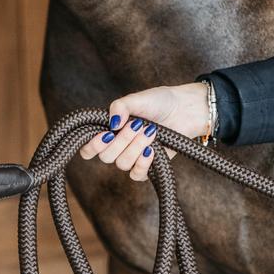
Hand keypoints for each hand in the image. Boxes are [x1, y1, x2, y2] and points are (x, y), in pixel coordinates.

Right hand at [79, 82, 209, 180]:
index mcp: (109, 130)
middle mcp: (118, 145)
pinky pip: (136, 174)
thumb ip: (120, 107)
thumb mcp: (137, 99)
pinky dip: (142, 164)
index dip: (91, 147)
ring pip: (122, 164)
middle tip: (137, 125)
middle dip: (122, 141)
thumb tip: (112, 125)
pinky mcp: (147, 165)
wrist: (185, 109)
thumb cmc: (160, 101)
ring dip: (136, 147)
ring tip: (151, 131)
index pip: (88, 149)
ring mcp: (132, 156)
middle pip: (106, 156)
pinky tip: (151, 151)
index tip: (106, 134)